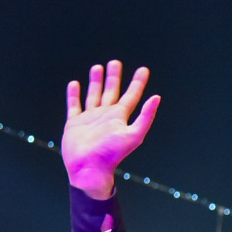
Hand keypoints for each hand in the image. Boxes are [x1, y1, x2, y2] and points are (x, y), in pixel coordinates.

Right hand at [62, 61, 160, 198]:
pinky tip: (75, 84)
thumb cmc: (111, 154)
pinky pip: (74, 105)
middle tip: (116, 62)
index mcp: (119, 118)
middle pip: (112, 92)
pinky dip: (74, 95)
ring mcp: (90, 119)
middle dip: (114, 77)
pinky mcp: (74, 124)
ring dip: (96, 82)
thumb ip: (145, 116)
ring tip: (97, 67)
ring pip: (94, 95)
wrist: (89, 168)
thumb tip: (157, 97)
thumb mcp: (133, 134)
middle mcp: (106, 116)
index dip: (138, 83)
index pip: (131, 96)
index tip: (144, 69)